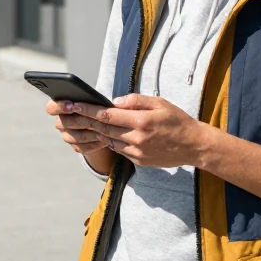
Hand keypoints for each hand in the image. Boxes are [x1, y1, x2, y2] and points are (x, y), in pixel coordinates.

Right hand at [46, 99, 109, 156]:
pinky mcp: (77, 147)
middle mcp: (61, 122)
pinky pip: (82, 147)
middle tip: (93, 118)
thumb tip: (101, 100)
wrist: (105, 123)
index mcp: (61, 107)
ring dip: (89, 133)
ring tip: (103, 130)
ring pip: (73, 137)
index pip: (51, 107)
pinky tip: (104, 140)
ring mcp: (68, 135)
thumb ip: (90, 98)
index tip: (71, 105)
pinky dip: (94, 144)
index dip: (59, 106)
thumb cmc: (97, 106)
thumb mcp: (94, 100)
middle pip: (62, 123)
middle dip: (79, 120)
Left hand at [66, 94, 210, 168]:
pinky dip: (107, 141)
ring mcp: (137, 151)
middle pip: (102, 128)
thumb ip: (136, 101)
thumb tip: (115, 101)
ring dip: (91, 132)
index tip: (72, 104)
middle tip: (66, 113)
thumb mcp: (160, 103)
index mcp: (141, 121)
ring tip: (76, 124)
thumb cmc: (177, 120)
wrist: (193, 146)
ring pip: (108, 140)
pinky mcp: (138, 160)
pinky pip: (118, 149)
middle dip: (82, 120)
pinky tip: (99, 135)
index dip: (87, 109)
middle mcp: (136, 138)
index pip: (107, 114)